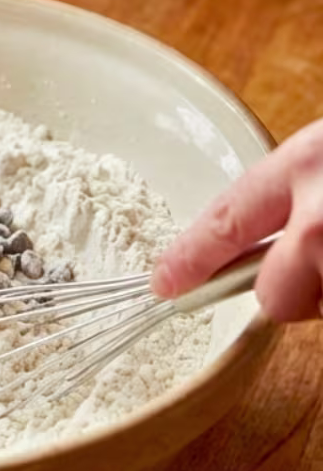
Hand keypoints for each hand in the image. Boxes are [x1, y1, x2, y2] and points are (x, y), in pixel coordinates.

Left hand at [150, 121, 322, 322]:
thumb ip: (298, 187)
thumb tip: (261, 237)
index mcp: (304, 163)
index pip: (226, 220)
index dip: (192, 259)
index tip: (163, 283)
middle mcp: (321, 215)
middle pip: (274, 297)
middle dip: (288, 294)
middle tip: (315, 267)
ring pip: (318, 307)